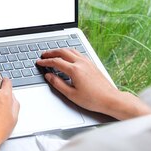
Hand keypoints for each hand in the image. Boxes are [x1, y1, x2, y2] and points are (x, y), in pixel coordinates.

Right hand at [36, 48, 150, 120]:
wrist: (110, 99)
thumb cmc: (93, 99)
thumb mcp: (71, 94)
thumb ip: (57, 84)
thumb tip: (49, 76)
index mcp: (75, 70)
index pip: (56, 62)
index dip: (45, 61)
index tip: (39, 62)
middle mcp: (81, 63)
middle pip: (63, 52)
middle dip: (51, 52)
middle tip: (44, 55)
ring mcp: (88, 62)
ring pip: (71, 50)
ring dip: (60, 50)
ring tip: (54, 53)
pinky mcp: (92, 64)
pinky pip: (78, 53)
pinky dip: (69, 52)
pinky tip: (68, 56)